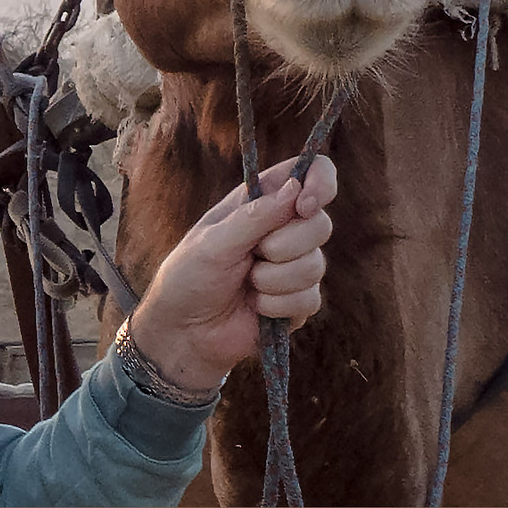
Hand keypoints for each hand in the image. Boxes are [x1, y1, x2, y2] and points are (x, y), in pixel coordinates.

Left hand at [127, 152, 336, 392]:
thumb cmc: (189, 277)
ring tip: (247, 284)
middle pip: (321, 223)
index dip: (320, 182)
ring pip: (316, 265)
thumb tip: (296, 188)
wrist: (186, 333)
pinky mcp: (299, 301)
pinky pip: (310, 298)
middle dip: (285, 245)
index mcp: (262, 201)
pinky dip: (278, 305)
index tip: (306, 205)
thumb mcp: (213, 242)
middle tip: (254, 255)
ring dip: (274, 280)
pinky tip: (256, 307)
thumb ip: (254, 216)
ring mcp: (294, 265)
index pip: (312, 174)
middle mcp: (284, 229)